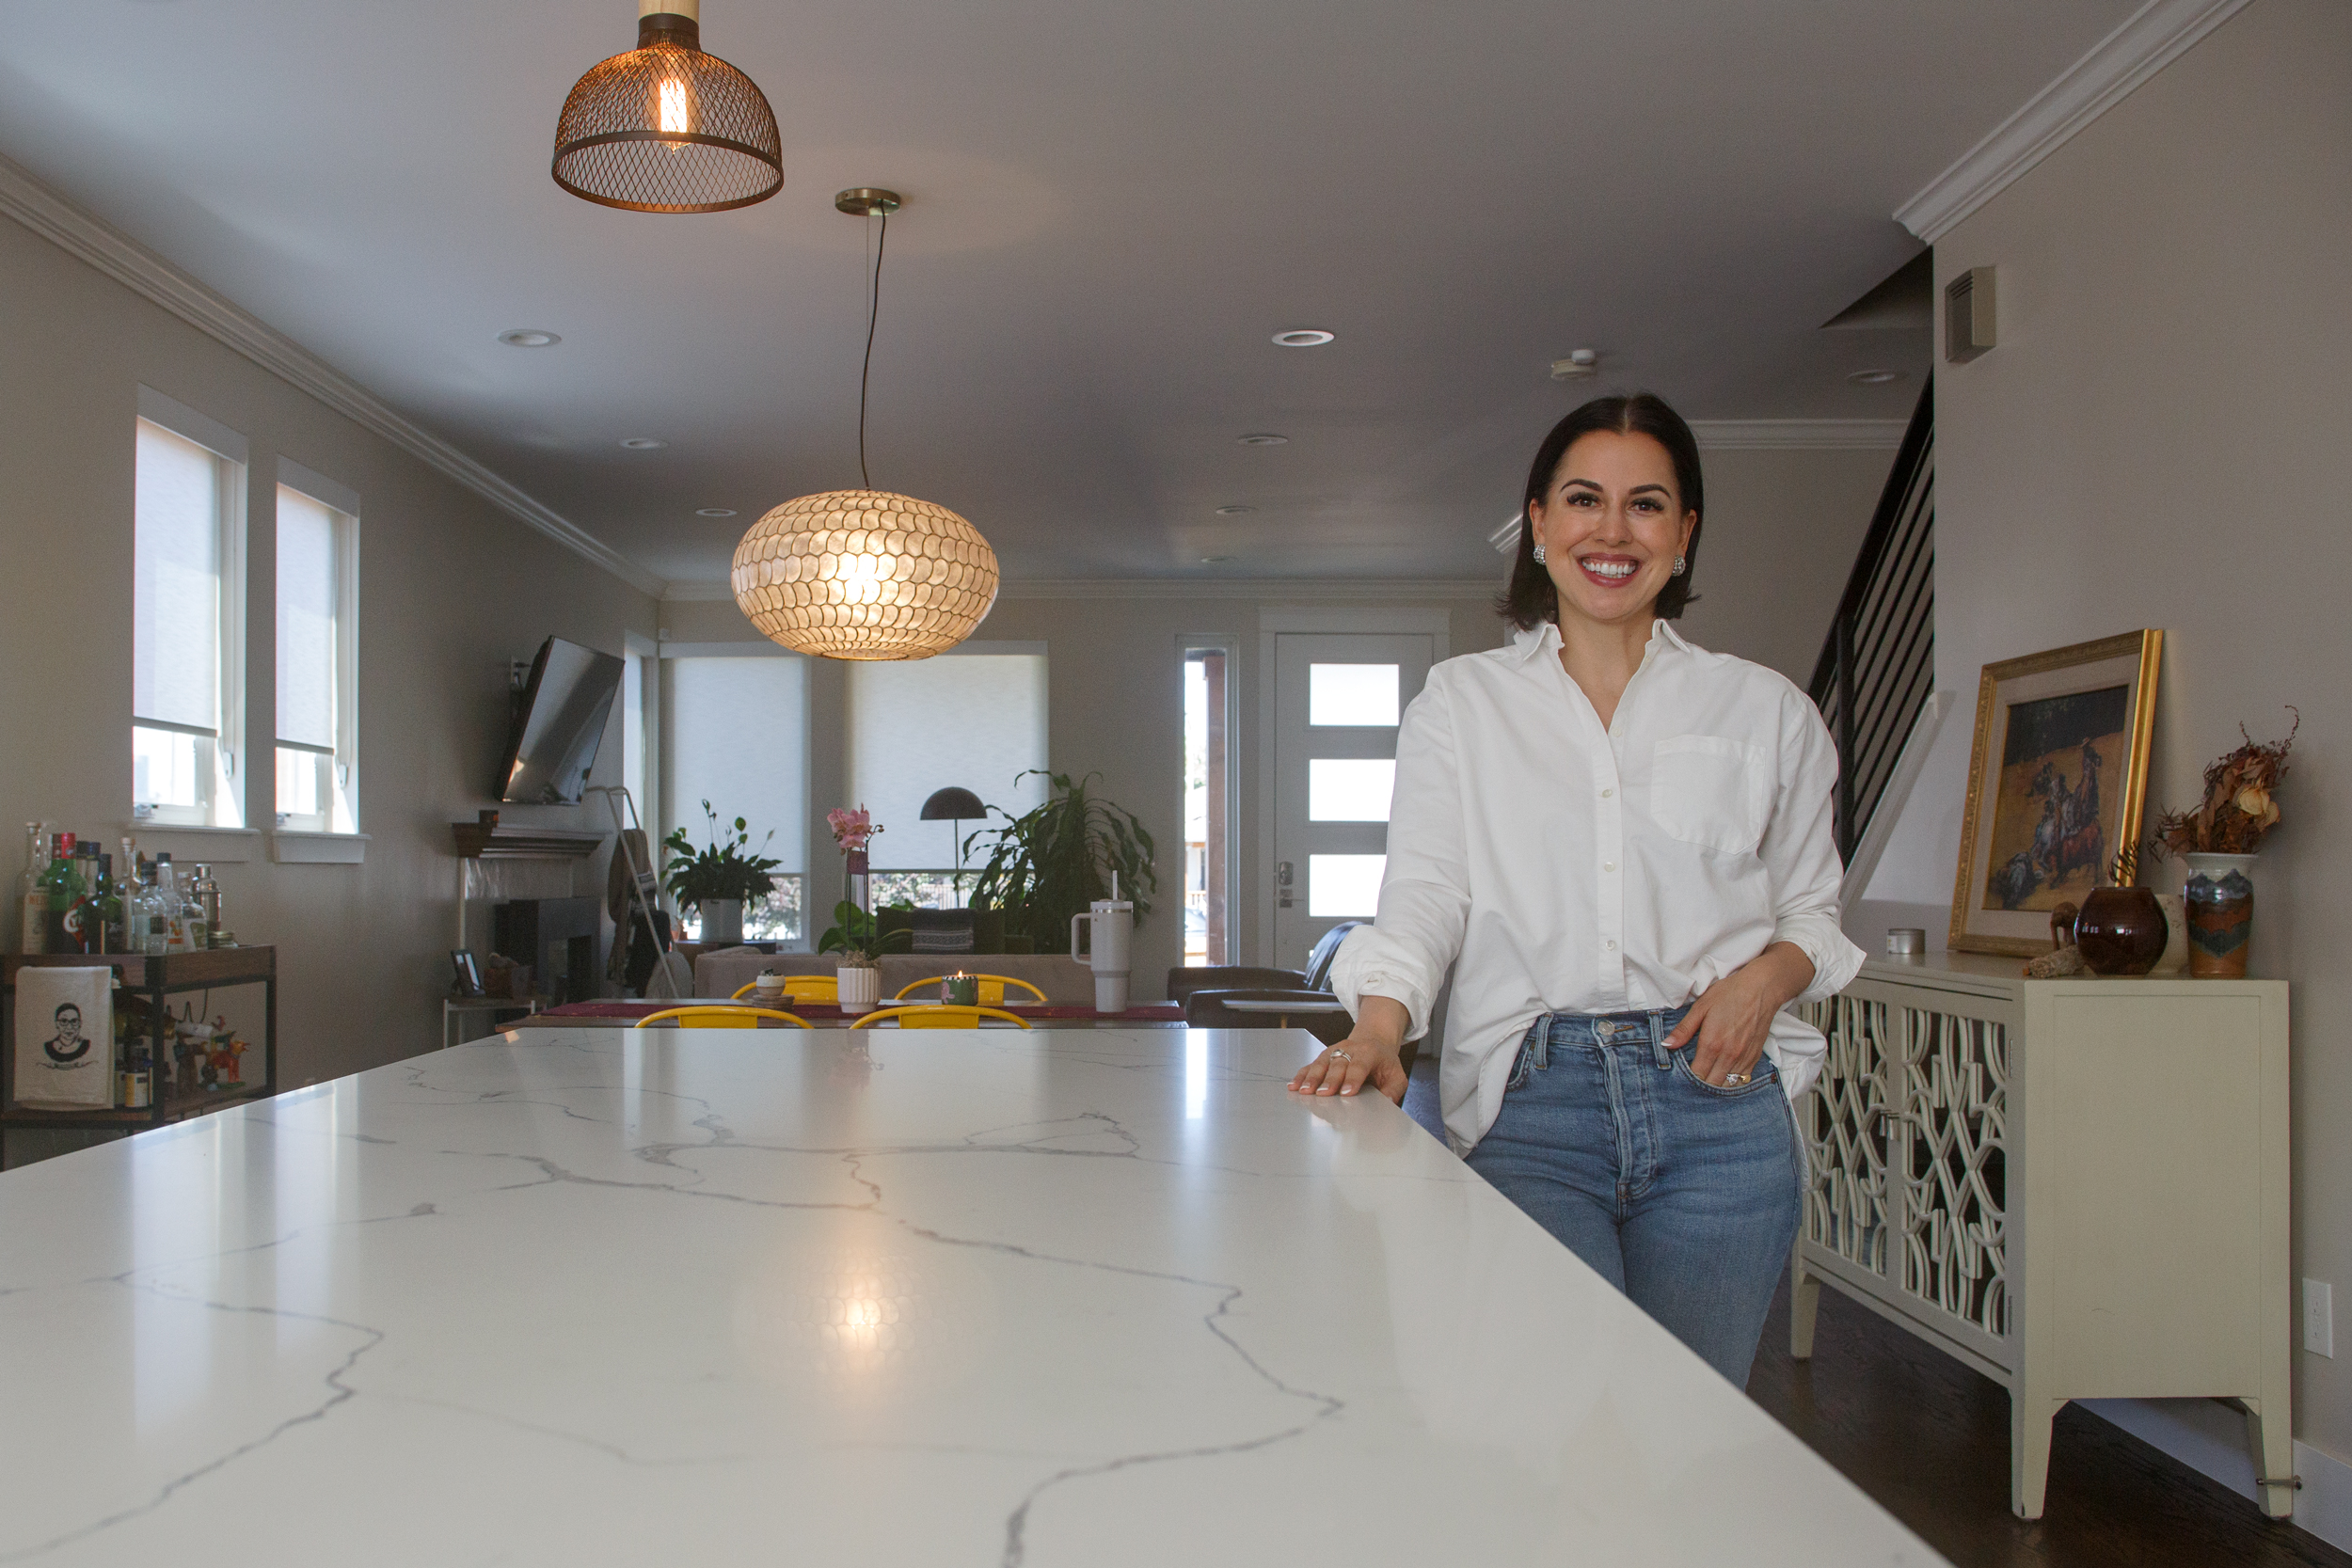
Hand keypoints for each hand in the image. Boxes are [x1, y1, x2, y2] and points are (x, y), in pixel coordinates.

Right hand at [1288, 996, 1410, 1105]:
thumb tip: (1386, 1104)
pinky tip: (1293, 1085)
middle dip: (1329, 1080)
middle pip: (1337, 1064)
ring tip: (1303, 1091)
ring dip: (1311, 1078)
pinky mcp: (1324, 1057)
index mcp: (1369, 1053)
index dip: (1352, 1079)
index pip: (1359, 1065)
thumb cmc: (1385, 1063)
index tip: (1346, 1092)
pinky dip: (1301, 1075)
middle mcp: (1349, 1049)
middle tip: (1323, 1094)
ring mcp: (1334, 1051)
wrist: (1374, 1041)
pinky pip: (1311, 1065)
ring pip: (1321, 1063)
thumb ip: (1393, 1091)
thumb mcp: (1397, 1076)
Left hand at [1663, 941, 1813, 1086]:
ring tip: (1706, 1083)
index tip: (1680, 1079)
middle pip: (1712, 1085)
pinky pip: (1743, 1080)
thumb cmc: (1729, 994)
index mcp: (1712, 1044)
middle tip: (1691, 1083)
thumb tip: (1666, 1045)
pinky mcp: (1755, 1057)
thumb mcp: (1701, 1007)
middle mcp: (1729, 1055)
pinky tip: (1723, 1078)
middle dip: (1700, 1087)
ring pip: (1729, 1086)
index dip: (1686, 1081)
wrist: (1761, 989)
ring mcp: (1744, 1058)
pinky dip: (1732, 1083)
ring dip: (1716, 1087)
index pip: (1696, 1075)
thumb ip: (1683, 1029)